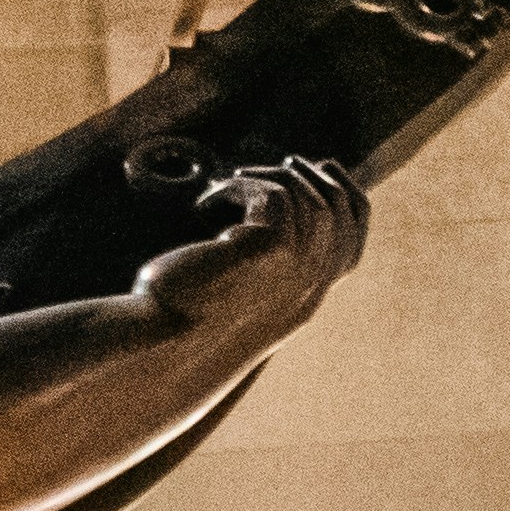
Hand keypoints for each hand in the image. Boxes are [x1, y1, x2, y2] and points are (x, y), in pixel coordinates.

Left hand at [181, 153, 365, 311]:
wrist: (159, 348)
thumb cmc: (179, 324)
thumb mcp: (231, 302)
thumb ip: (255, 274)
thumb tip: (253, 228)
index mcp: (302, 305)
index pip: (350, 250)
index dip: (347, 204)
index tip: (326, 170)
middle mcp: (308, 289)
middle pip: (341, 217)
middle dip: (320, 179)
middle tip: (287, 162)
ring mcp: (295, 269)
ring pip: (310, 200)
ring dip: (271, 179)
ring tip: (232, 182)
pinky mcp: (269, 248)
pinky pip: (270, 194)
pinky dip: (235, 188)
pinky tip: (204, 205)